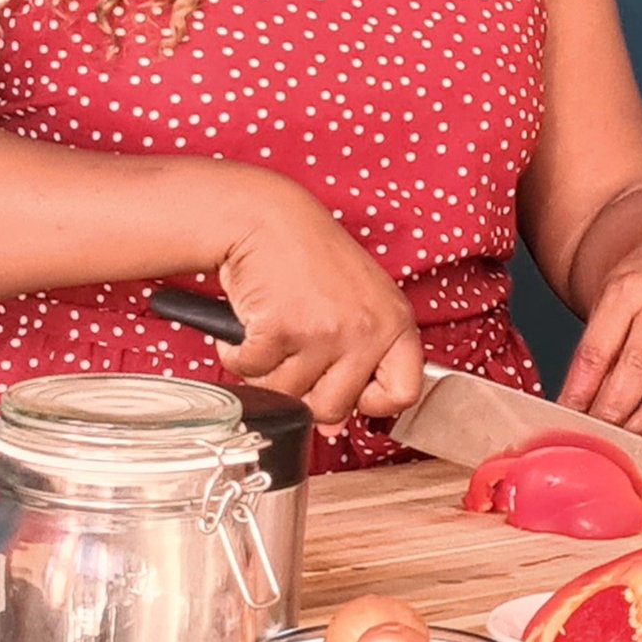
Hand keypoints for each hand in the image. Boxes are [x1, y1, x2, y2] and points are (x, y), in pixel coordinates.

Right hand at [215, 174, 424, 425]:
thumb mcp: (357, 302)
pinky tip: (250, 320)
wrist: (267, 216)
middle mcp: (367, 329)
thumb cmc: (310, 256)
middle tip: (295, 351)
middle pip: (333, 408)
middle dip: (304, 390)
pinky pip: (250, 371)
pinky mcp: (281, 328)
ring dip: (267, 368)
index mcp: (395, 322)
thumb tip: (333, 425)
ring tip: (273, 326)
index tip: (349, 386)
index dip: (369, 400)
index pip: (404, 393)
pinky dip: (238, 352)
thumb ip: (358, 359)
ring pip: (286, 394)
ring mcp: (325, 331)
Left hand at [558, 242, 641, 443]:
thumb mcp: (608, 299)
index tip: (566, 416)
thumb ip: (597, 347)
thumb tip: (574, 404)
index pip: (598, 349)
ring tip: (626, 443)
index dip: (580, 390)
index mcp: (628, 290)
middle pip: (637, 368)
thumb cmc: (640, 283)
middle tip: (595, 436)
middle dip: (613, 411)